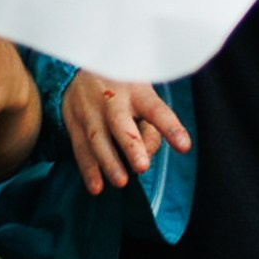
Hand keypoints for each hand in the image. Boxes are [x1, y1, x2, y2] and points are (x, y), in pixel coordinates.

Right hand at [61, 71, 189, 194]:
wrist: (79, 70)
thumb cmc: (124, 89)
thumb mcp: (142, 96)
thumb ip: (150, 127)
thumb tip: (144, 156)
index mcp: (136, 91)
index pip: (156, 109)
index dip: (170, 127)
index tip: (184, 146)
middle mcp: (111, 99)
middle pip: (120, 122)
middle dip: (130, 145)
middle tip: (142, 167)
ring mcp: (90, 111)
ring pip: (98, 139)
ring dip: (109, 163)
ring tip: (121, 182)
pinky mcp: (73, 123)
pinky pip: (81, 149)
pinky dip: (88, 169)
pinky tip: (96, 187)